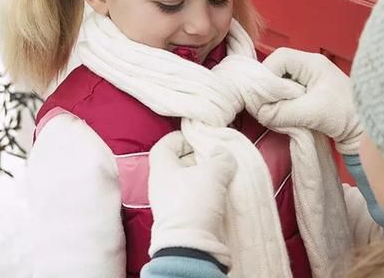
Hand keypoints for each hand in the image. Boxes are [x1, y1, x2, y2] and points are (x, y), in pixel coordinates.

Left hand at [148, 131, 236, 266]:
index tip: (198, 138)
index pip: (163, 145)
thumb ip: (220, 157)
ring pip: (187, 182)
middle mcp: (161, 186)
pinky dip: (206, 193)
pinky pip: (193, 198)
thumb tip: (221, 153)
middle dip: (197, 158)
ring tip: (223, 174)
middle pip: (178, 163)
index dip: (180, 138)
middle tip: (216, 155)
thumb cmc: (195, 201)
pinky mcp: (181, 219)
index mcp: (161, 170)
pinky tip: (221, 194)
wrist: (191, 245)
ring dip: (204, 177)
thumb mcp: (213, 172)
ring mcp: (169, 204)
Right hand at [258, 48, 362, 153]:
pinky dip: (283, 109)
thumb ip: (283, 112)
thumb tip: (261, 114)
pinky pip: (288, 99)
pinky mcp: (311, 99)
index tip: (262, 96)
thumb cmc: (348, 115)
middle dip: (269, 89)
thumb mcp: (313, 112)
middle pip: (278, 71)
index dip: (266, 74)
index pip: (280, 58)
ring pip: (281, 86)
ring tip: (276, 115)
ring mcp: (311, 84)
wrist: (367, 132)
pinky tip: (285, 120)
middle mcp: (310, 69)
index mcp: (313, 63)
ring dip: (276, 101)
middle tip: (266, 107)